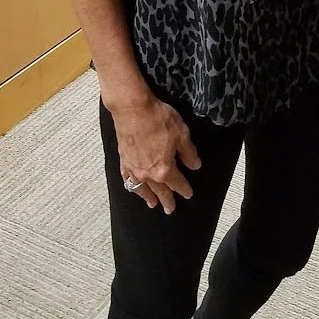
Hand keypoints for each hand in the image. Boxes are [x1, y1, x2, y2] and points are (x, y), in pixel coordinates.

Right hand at [111, 92, 201, 214]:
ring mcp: (133, 168)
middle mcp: (147, 173)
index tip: (189, 195)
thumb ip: (188, 153)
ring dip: (147, 197)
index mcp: (164, 169)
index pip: (177, 183)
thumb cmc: (158, 119)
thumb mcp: (181, 134)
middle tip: (169, 209)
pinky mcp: (123, 160)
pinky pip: (127, 178)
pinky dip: (131, 185)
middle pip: (159, 191)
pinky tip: (133, 185)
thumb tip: (195, 166)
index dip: (184, 189)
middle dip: (166, 200)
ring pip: (141, 188)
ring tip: (152, 204)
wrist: (132, 109)